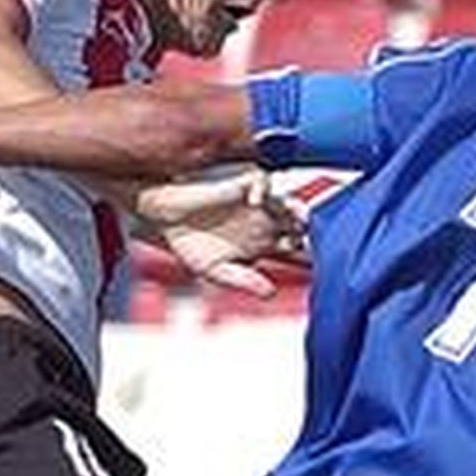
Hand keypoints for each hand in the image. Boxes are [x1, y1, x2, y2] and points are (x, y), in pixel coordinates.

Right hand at [136, 171, 306, 295]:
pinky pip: (262, 183)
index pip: (295, 253)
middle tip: (305, 241)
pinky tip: (253, 202)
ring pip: (288, 204)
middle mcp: (266, 223)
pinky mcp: (241, 185)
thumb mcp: (215, 271)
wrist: (163, 217)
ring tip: (294, 220)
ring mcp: (257, 204)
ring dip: (293, 211)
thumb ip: (243, 281)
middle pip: (300, 228)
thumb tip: (270, 292)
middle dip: (308, 234)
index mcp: (263, 245)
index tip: (313, 268)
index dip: (307, 260)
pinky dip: (262, 190)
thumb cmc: (188, 244)